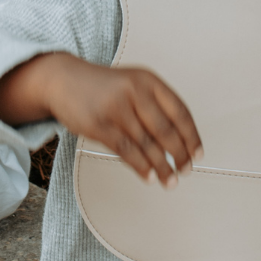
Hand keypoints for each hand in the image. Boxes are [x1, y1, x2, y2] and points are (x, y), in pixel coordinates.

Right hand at [28, 55, 201, 184]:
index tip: (197, 154)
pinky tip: (149, 177)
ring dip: (162, 166)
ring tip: (170, 180)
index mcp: (148, 80)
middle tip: (185, 171)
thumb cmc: (102, 87)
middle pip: (166, 130)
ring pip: (147, 144)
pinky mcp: (98, 125)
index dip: (191, 136)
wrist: (62, 79)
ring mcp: (115, 108)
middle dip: (180, 155)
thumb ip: (154, 105)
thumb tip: (179, 141)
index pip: (180, 111)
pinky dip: (141, 167)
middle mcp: (134, 91)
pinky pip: (126, 150)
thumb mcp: (132, 84)